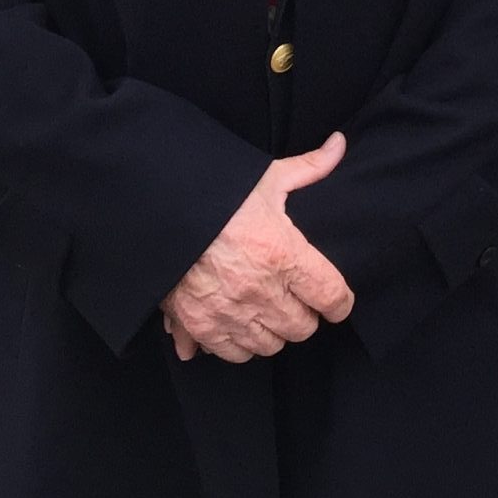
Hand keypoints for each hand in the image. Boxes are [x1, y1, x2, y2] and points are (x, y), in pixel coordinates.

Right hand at [160, 131, 355, 363]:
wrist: (157, 209)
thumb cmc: (217, 193)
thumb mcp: (266, 177)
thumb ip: (309, 167)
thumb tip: (339, 144)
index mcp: (283, 253)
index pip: (331, 295)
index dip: (340, 302)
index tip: (338, 301)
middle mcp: (260, 290)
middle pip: (302, 327)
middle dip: (305, 315)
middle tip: (298, 300)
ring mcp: (229, 312)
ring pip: (269, 345)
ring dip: (273, 330)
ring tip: (269, 311)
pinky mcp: (199, 325)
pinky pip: (232, 353)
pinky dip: (239, 343)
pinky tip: (239, 323)